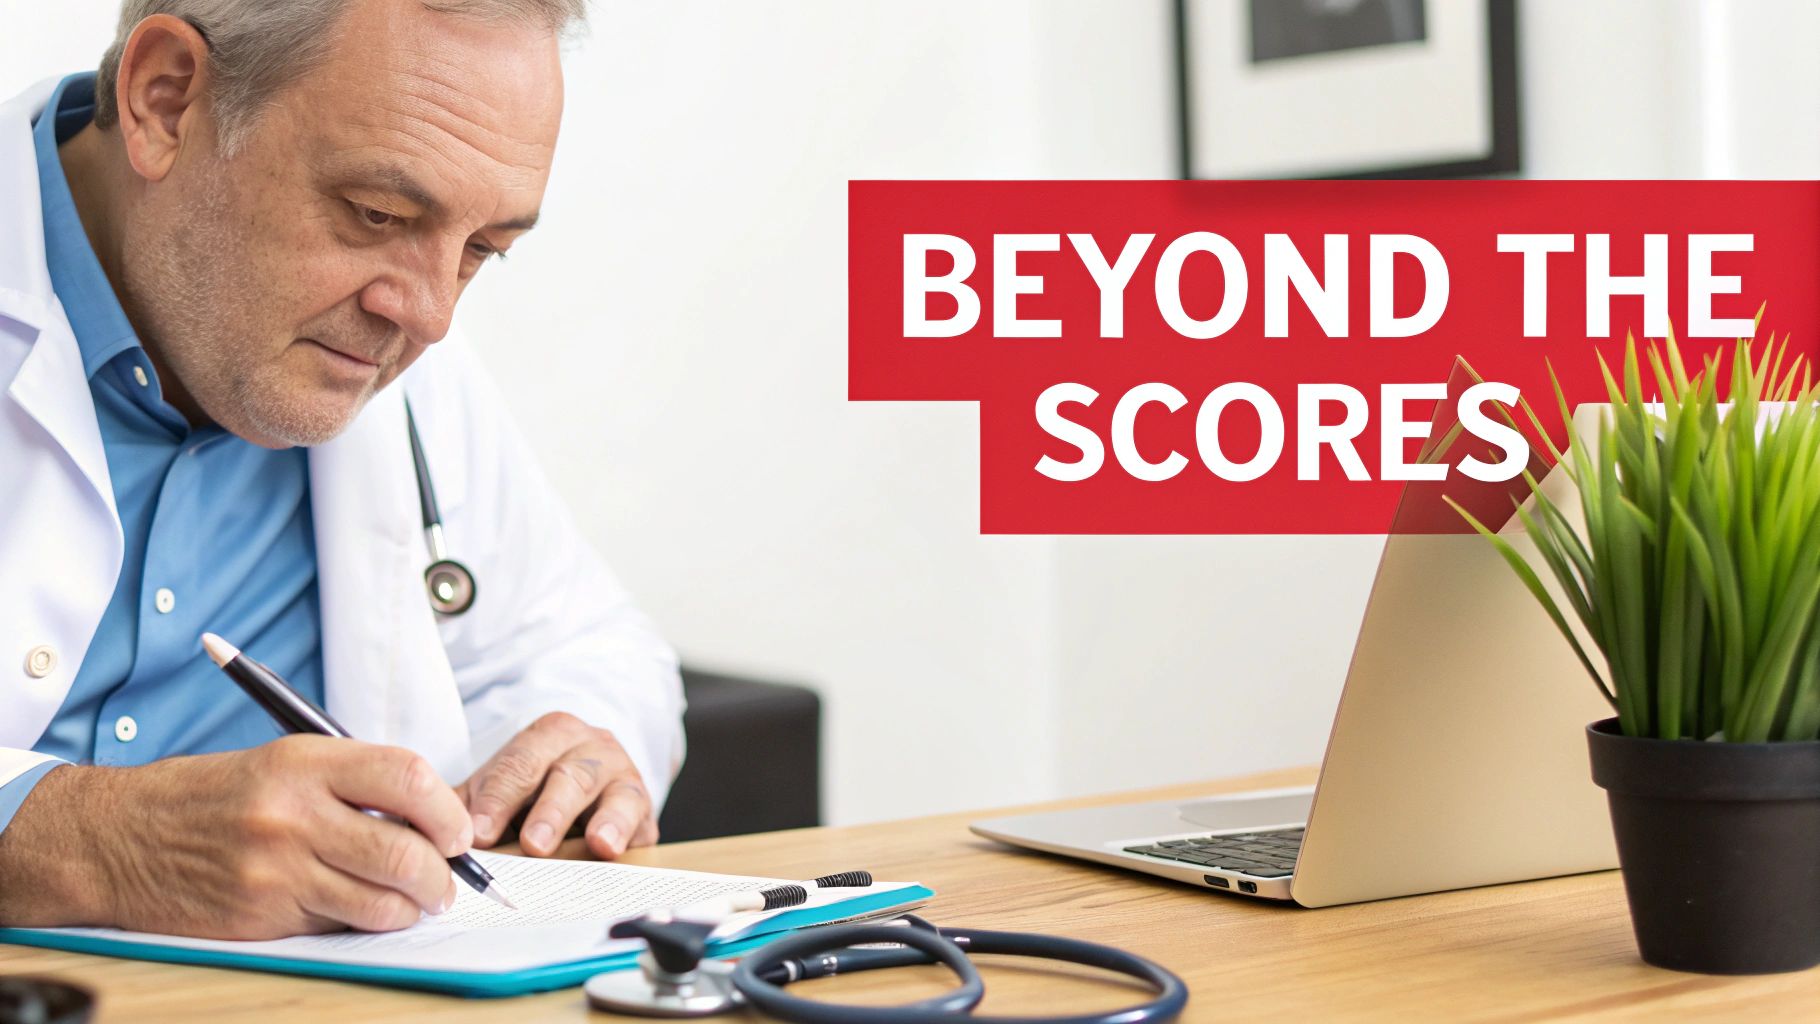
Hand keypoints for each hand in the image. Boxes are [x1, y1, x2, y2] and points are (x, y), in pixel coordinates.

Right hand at [0, 736, 472, 938]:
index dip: (447, 810)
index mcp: (304, 762)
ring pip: (379, 903)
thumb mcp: (283, 761)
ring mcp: (276, 871)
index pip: (406, 776)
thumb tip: (432, 817)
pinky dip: (359, 923)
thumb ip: (355, 782)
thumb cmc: (213, 795)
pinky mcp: (262, 917)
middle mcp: (293, 814)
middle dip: (442, 875)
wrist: (119, 838)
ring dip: (410, 908)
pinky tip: (356, 910)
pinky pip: (337, 926)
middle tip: (447, 882)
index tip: (457, 831)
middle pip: (404, 852)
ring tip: (413, 901)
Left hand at [459, 712, 655, 858]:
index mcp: (549, 735)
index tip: (479, 832)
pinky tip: (609, 848)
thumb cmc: (537, 796)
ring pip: (604, 790)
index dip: (498, 798)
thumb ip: (463, 806)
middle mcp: (589, 746)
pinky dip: (622, 831)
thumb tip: (416, 830)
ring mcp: (620, 774)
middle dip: (548, 811)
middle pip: (565, 773)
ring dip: (593, 822)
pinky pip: (636, 816)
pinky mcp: (642, 808)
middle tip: (532, 844)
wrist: (596, 798)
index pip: (519, 762)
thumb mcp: (500, 792)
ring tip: (584, 844)